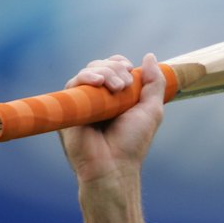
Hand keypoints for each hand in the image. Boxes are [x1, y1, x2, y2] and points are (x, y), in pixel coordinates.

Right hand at [59, 53, 165, 183]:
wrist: (113, 166)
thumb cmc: (132, 142)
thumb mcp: (152, 109)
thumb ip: (154, 83)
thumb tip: (149, 56)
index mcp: (116, 96)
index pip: (114, 67)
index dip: (120, 63)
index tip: (130, 70)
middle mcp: (98, 97)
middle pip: (101, 65)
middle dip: (115, 68)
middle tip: (125, 85)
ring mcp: (83, 102)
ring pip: (88, 71)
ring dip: (105, 72)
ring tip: (118, 87)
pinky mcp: (69, 108)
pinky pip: (73, 83)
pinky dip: (86, 77)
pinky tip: (98, 82)